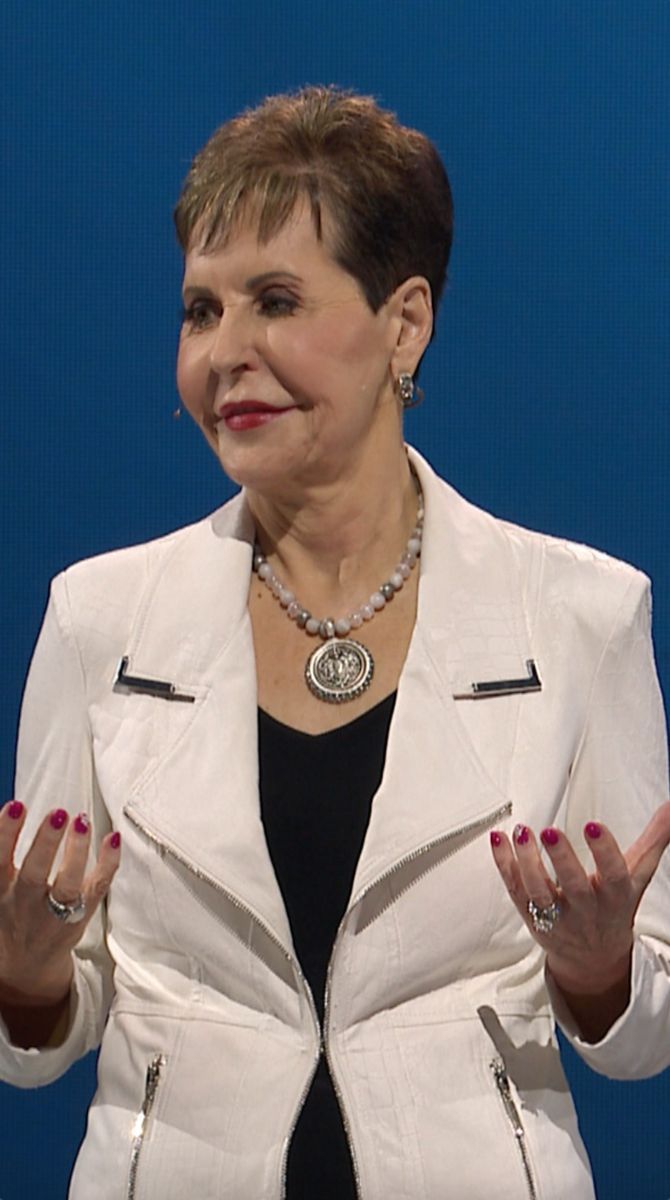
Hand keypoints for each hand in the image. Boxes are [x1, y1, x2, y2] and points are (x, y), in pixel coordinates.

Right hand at [0, 799, 120, 1006]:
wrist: (25, 969)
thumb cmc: (11, 916)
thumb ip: (3, 858)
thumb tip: (10, 811)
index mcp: (0, 893)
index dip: (5, 833)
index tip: (17, 805)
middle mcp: (25, 904)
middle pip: (34, 874)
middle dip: (45, 843)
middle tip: (58, 813)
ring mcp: (55, 913)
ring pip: (68, 886)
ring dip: (76, 852)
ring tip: (82, 821)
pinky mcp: (81, 915)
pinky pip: (98, 889)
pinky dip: (108, 864)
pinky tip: (113, 838)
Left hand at [490, 802, 669, 1002]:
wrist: (594, 959)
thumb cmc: (615, 908)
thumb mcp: (638, 876)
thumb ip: (654, 839)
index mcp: (615, 898)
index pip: (614, 876)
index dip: (604, 852)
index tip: (594, 825)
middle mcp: (586, 910)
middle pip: (573, 887)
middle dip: (562, 860)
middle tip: (550, 830)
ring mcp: (555, 917)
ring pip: (538, 893)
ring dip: (526, 862)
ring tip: (521, 831)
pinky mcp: (530, 916)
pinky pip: (515, 891)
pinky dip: (503, 866)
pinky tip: (498, 839)